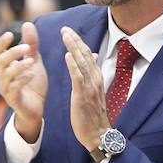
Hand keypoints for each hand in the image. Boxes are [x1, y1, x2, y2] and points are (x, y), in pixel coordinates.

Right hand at [0, 21, 46, 141]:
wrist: (36, 109)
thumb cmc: (33, 85)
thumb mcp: (34, 61)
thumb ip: (31, 44)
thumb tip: (27, 23)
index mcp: (6, 66)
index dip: (1, 42)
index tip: (10, 33)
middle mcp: (3, 76)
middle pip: (1, 60)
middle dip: (13, 52)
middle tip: (26, 47)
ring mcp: (6, 89)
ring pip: (7, 74)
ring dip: (19, 66)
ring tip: (32, 61)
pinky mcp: (13, 100)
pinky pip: (14, 88)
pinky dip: (22, 80)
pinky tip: (31, 75)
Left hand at [62, 26, 108, 150]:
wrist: (98, 133)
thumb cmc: (93, 114)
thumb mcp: (93, 91)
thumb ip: (92, 73)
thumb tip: (93, 56)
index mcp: (96, 77)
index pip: (87, 55)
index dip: (78, 42)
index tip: (69, 31)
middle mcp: (94, 79)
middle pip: (85, 55)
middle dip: (75, 40)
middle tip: (64, 28)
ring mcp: (90, 87)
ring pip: (82, 62)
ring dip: (73, 48)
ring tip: (65, 35)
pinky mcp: (83, 96)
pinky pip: (78, 78)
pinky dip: (73, 65)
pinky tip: (68, 55)